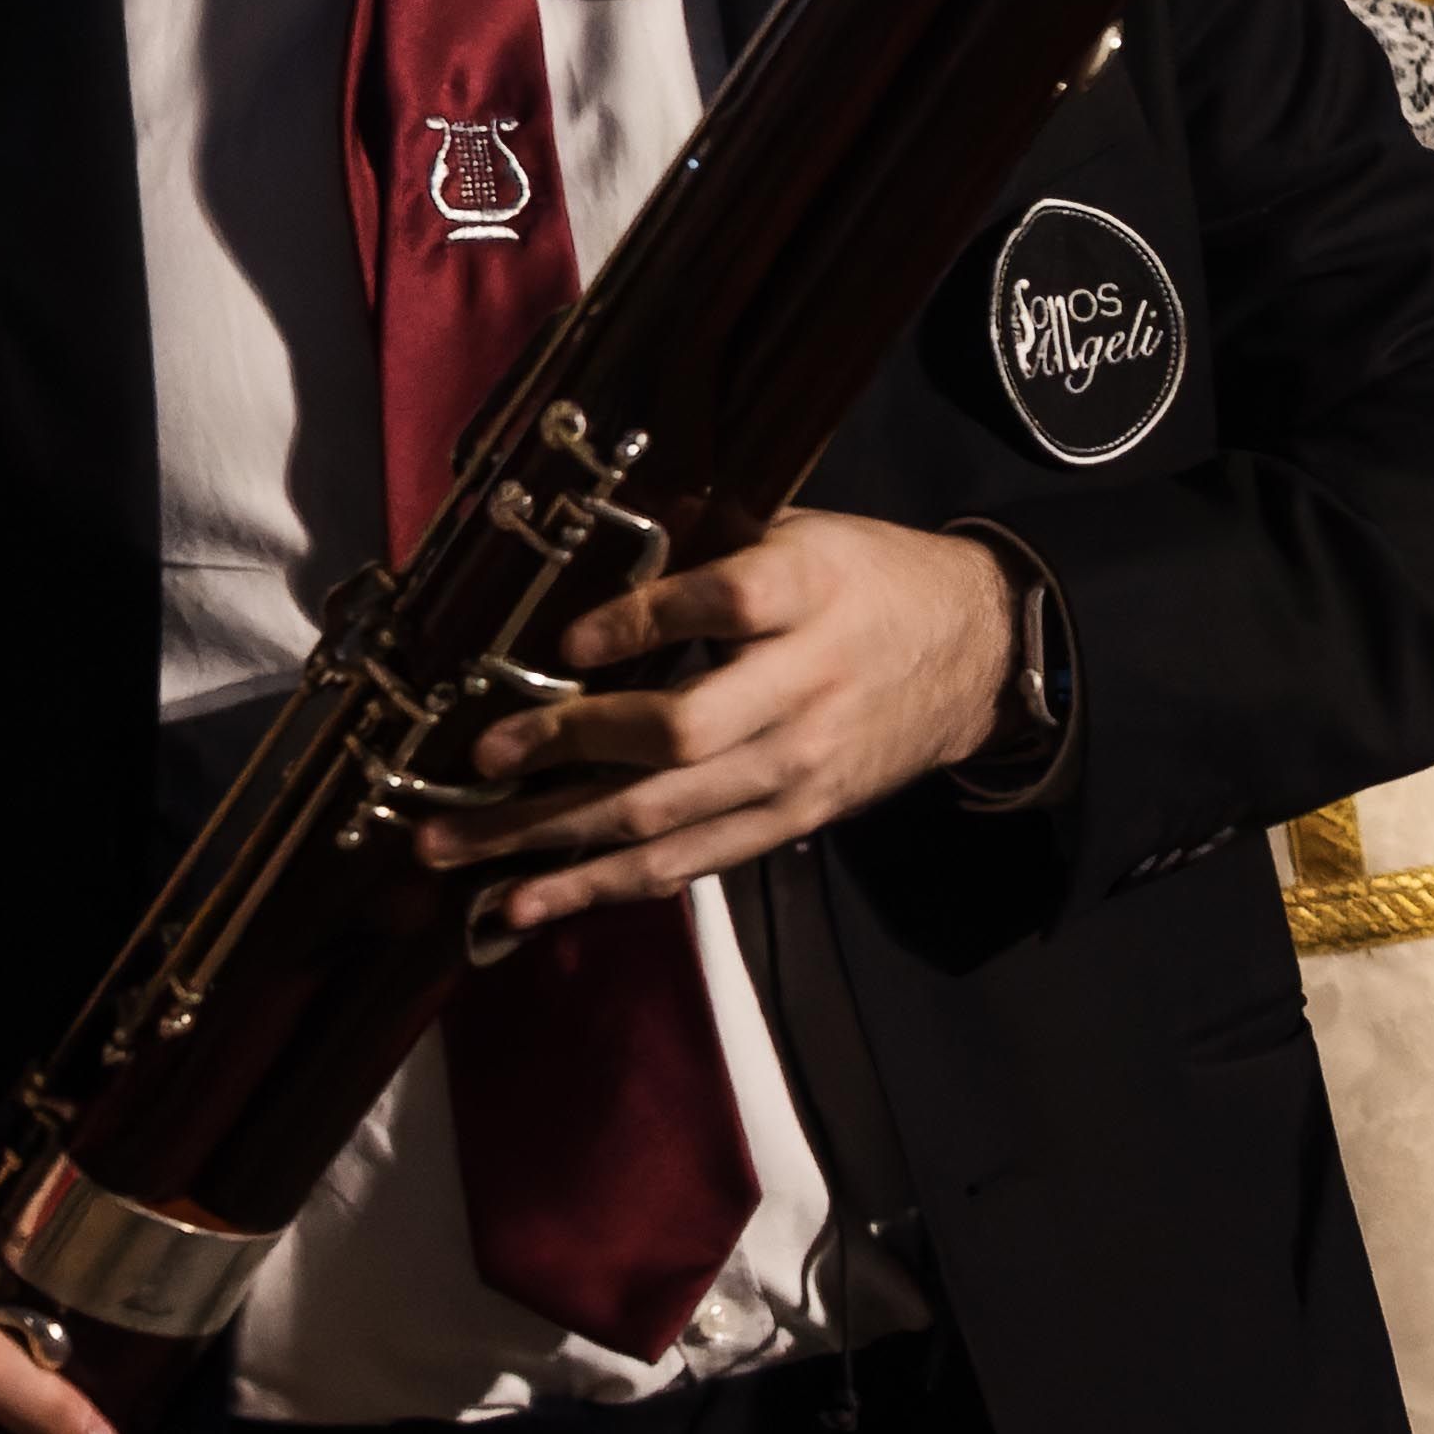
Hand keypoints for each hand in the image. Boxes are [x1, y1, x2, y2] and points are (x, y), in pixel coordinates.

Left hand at [417, 511, 1021, 931]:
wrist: (979, 654)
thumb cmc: (869, 579)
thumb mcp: (806, 533)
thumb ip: (709, 545)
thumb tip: (584, 553)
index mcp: (813, 591)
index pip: (724, 604)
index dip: (639, 621)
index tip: (562, 640)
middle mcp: (807, 684)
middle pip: (678, 730)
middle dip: (564, 749)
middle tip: (477, 759)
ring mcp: (799, 765)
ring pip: (665, 816)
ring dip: (550, 840)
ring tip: (453, 849)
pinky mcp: (794, 820)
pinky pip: (689, 863)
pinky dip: (601, 886)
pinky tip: (524, 900)